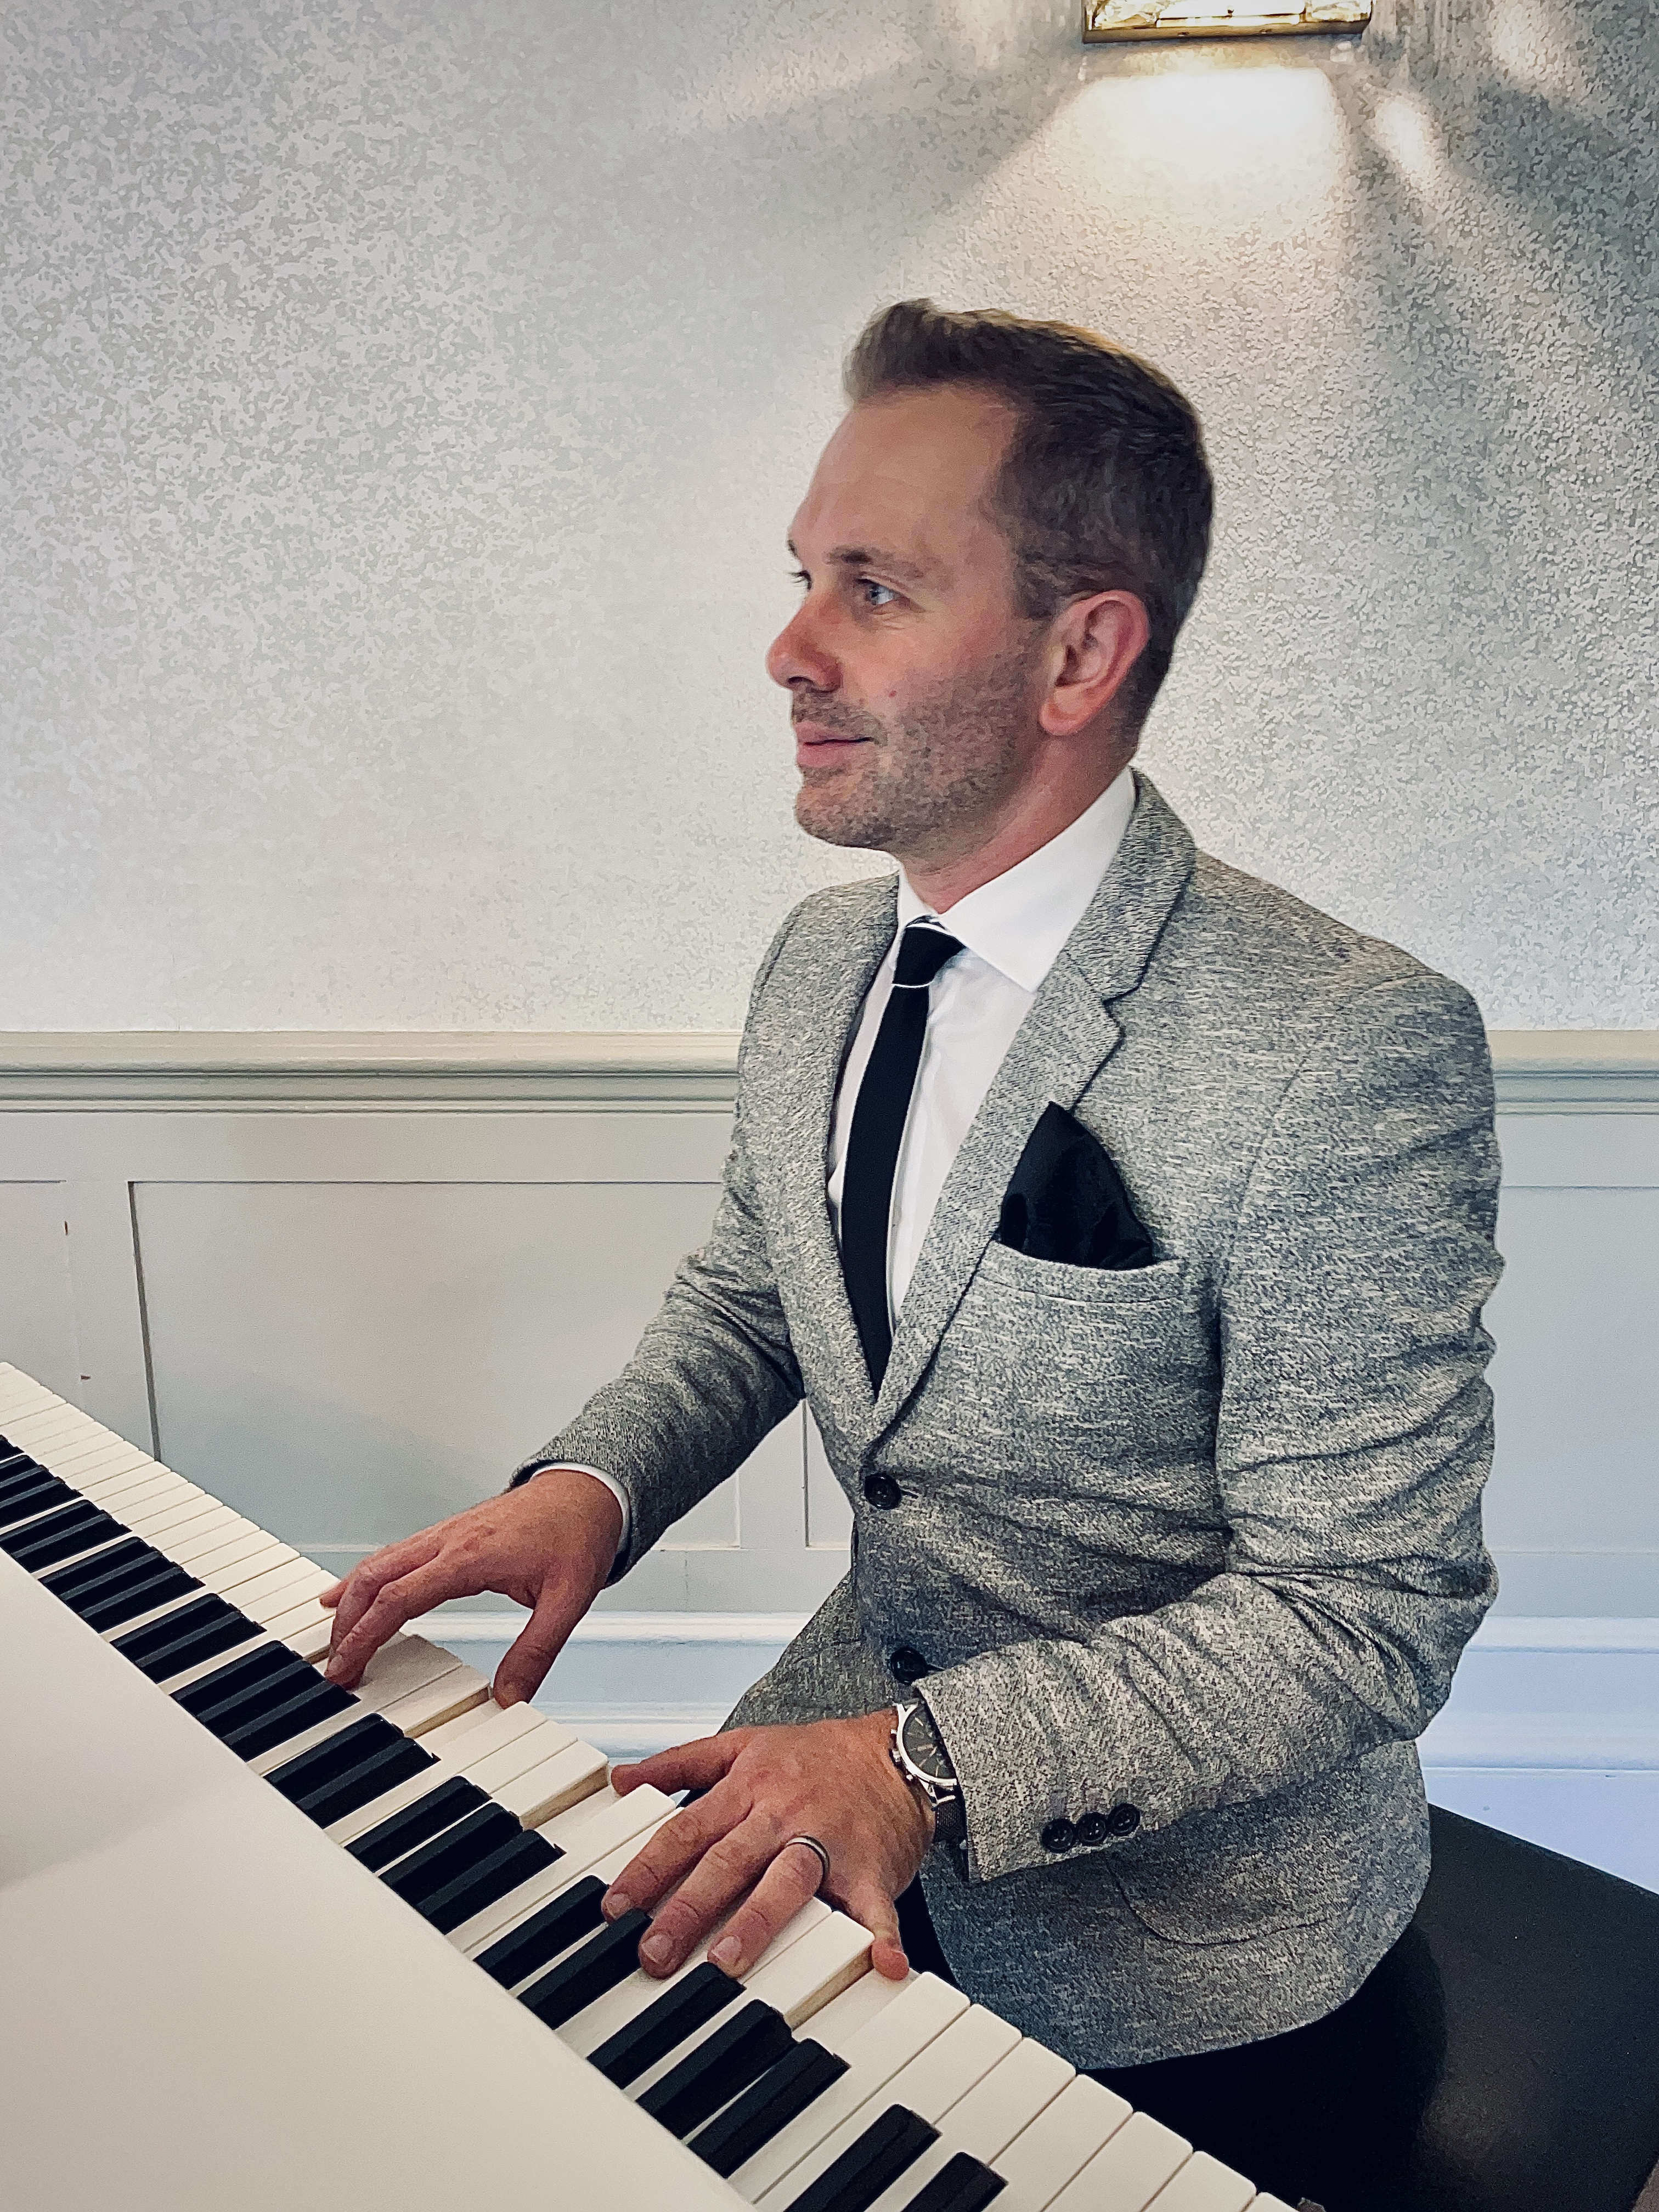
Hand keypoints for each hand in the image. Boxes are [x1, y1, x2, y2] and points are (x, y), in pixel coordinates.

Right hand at [319, 1467, 622, 1700]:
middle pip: (375, 1580)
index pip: (398, 1598)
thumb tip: (510, 1697)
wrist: (589, 1488)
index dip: (365, 1635)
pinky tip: (350, 1592)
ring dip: (351, 1600)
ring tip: (333, 1638)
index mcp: (470, 1556)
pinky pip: (394, 1554)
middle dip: (346, 1624)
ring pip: (379, 1563)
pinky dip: (366, 1578)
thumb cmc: (578, 1533)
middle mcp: (448, 1540)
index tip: (345, 1667)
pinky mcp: (449, 1533)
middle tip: (334, 1666)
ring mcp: (445, 1533)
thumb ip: (537, 1651)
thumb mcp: (568, 1600)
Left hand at [602, 1711, 931, 1983]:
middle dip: (688, 1907)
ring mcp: (828, 1841)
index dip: (649, 1868)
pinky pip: (874, 1905)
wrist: (899, 1752)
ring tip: (727, 1961)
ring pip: (787, 1880)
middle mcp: (783, 1814)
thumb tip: (621, 1778)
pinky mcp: (871, 1867)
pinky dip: (879, 1935)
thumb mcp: (744, 1743)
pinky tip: (880, 1964)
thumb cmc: (818, 1756)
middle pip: (729, 1860)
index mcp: (749, 1786)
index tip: (615, 1906)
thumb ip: (680, 1761)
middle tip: (654, 1952)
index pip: (688, 1829)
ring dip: (758, 1921)